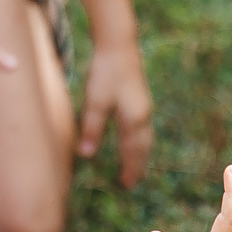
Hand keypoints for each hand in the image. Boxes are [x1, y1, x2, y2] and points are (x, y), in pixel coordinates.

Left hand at [77, 44, 155, 187]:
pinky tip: (133, 139)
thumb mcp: (95, 102)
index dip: (130, 169)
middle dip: (138, 165)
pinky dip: (139, 140)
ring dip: (140, 154)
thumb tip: (86, 155)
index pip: (133, 152)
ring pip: (145, 137)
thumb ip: (91, 129)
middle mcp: (143, 115)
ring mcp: (144, 106)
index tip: (126, 184)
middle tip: (131, 182)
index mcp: (133, 119)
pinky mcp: (140, 98)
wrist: (119, 46)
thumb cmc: (106, 73)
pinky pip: (142, 127)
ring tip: (135, 166)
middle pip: (143, 148)